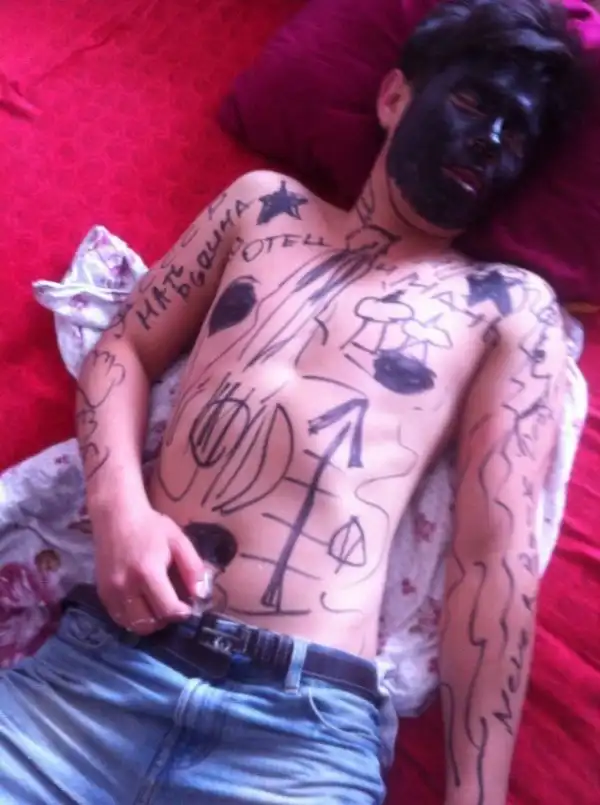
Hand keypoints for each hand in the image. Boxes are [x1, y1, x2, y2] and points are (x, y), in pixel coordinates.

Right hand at [93, 505, 204, 634]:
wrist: (116, 516)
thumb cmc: (151, 526)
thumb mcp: (179, 541)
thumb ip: (193, 568)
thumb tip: (201, 594)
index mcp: (148, 572)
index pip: (167, 610)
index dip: (182, 613)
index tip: (187, 606)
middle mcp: (126, 586)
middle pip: (149, 624)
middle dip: (165, 619)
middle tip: (172, 605)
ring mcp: (110, 592)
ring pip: (132, 625)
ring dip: (149, 621)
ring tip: (157, 605)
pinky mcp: (102, 593)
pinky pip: (119, 618)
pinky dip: (133, 618)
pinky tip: (141, 603)